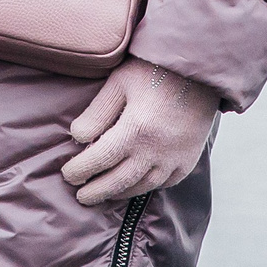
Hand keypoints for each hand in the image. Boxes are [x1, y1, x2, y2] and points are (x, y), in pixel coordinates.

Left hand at [61, 59, 219, 205]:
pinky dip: (146, 187)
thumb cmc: (154, 70)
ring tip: (103, 194)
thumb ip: (98, 112)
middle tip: (80, 195)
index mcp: (136, 128)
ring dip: (119, 193)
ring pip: (142, 187)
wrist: (198, 70)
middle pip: (119, 181)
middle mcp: (157, 149)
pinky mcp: (188, 160)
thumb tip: (77, 138)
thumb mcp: (119, 83)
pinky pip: (165, 184)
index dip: (81, 169)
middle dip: (96, 191)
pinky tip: (134, 185)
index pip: (100, 159)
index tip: (68, 174)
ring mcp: (175, 158)